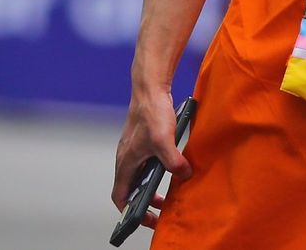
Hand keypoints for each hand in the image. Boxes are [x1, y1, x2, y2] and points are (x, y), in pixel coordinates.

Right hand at [112, 87, 191, 228]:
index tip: (145, 218)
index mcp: (125, 163)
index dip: (130, 211)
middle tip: (161, 207)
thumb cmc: (152, 113)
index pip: (120, 197)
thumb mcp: (164, 141)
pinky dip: (156, 168)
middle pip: (131, 188)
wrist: (150, 88)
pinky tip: (172, 165)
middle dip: (144, 200)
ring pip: (139, 174)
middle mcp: (126, 157)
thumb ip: (173, 162)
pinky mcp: (143, 138)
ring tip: (168, 188)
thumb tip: (185, 175)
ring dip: (151, 184)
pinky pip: (147, 160)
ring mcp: (134, 147)